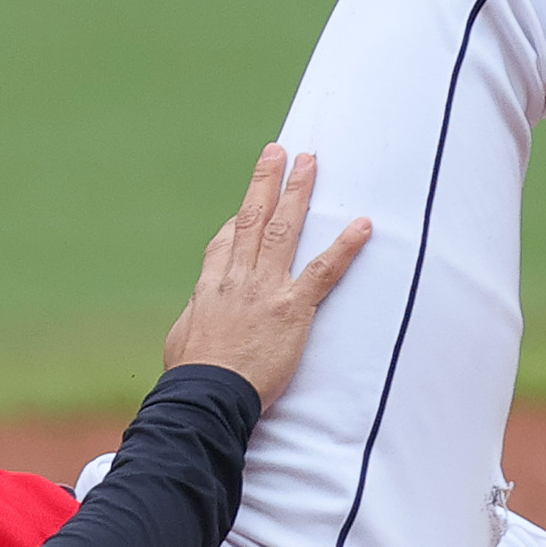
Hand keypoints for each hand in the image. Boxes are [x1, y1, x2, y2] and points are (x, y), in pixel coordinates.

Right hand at [158, 144, 371, 405]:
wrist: (206, 395)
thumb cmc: (191, 376)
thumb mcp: (182, 335)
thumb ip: (197, 314)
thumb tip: (202, 309)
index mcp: (210, 285)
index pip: (226, 242)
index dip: (238, 221)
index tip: (248, 206)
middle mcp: (238, 277)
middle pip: (253, 218)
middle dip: (267, 182)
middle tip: (280, 152)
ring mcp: (266, 288)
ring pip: (285, 229)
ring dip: (299, 193)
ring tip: (310, 163)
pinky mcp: (292, 308)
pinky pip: (324, 271)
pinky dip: (345, 246)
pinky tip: (363, 225)